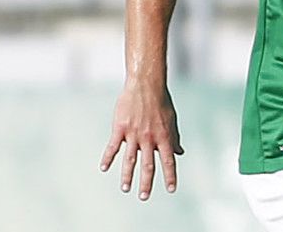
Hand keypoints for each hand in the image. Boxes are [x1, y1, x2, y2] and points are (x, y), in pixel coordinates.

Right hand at [100, 82, 183, 199]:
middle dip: (147, 182)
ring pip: (130, 160)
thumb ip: (174, 137)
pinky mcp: (120, 128)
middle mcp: (150, 137)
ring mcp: (134, 133)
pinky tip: (104, 168)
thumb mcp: (171, 120)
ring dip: (128, 176)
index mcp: (164, 136)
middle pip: (148, 165)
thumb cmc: (161, 102)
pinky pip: (113, 146)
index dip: (170, 175)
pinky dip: (108, 158)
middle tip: (144, 197)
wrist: (146, 85)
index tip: (171, 189)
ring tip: (126, 189)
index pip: (169, 160)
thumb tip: (179, 152)